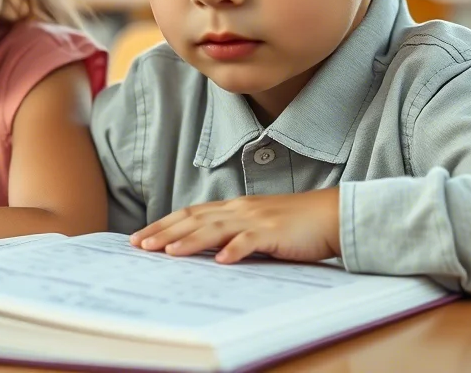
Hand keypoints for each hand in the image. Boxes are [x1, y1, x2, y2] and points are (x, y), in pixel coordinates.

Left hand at [130, 189, 340, 263]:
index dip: (163, 224)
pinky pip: (252, 241)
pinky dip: (236, 250)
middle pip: (194, 219)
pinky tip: (221, 261)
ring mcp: (257, 219)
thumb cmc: (294, 225)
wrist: (331, 215)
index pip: (190, 214)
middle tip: (139, 244)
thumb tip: (206, 252)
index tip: (140, 236)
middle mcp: (240, 210)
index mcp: (233, 208)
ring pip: (216, 228)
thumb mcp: (257, 227)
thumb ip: (232, 235)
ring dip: (190, 240)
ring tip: (168, 252)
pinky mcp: (276, 232)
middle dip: (164, 231)